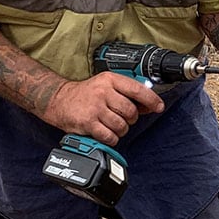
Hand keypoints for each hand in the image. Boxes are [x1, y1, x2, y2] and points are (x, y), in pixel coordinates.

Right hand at [41, 72, 163, 145]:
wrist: (59, 101)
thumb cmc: (86, 94)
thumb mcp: (106, 86)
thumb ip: (126, 94)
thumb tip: (149, 105)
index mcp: (110, 80)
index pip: (137, 89)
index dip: (151, 100)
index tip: (159, 107)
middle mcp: (103, 92)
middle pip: (131, 111)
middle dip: (131, 119)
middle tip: (123, 118)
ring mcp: (95, 107)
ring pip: (122, 125)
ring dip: (121, 130)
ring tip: (112, 125)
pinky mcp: (88, 123)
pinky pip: (110, 136)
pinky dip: (111, 138)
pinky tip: (106, 133)